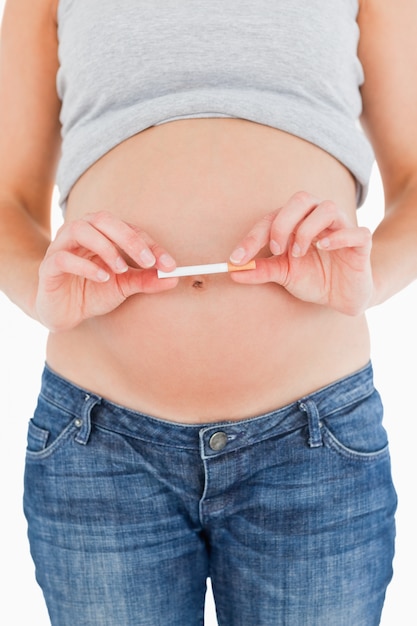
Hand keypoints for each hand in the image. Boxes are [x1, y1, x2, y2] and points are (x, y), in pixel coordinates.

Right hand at [36, 211, 177, 330]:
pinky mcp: (49, 266)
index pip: (128, 229)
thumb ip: (146, 280)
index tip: (168, 264)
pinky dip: (86, 266)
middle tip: (148, 261)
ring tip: (121, 269)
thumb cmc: (93, 292)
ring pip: (80, 230)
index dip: (150, 244)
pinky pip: (64, 258)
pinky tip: (102, 278)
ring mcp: (61, 247)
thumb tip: (173, 278)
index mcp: (101, 233)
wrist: (64, 313)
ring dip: (106, 248)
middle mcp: (80, 233)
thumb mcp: (124, 287)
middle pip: (103, 219)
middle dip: (129, 238)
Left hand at [229, 191, 372, 315]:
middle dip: (283, 223)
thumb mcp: (284, 275)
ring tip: (299, 253)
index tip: (237, 259)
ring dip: (308, 229)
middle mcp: (318, 219)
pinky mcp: (361, 243)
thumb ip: (261, 270)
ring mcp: (341, 228)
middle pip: (301, 199)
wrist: (343, 297)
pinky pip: (356, 231)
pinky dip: (339, 237)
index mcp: (297, 222)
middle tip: (276, 249)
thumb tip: (233, 272)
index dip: (252, 237)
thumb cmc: (314, 278)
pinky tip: (324, 249)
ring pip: (327, 208)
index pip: (272, 218)